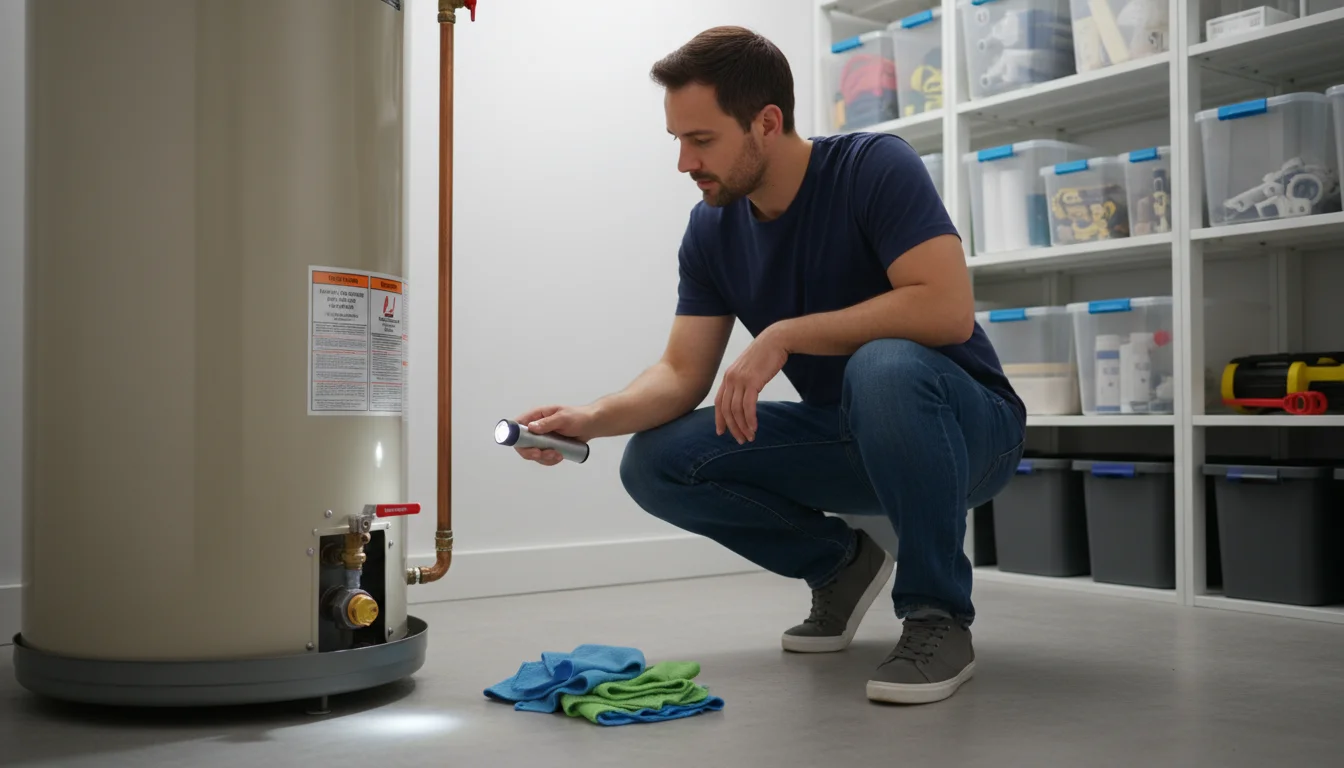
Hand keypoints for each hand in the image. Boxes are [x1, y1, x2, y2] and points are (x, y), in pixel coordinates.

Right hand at [513, 404, 597, 466]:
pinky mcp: (548, 447)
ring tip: (558, 454)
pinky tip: (560, 456)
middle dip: (532, 453)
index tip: (529, 446)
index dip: (516, 438)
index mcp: (536, 416)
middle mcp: (535, 428)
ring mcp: (541, 439)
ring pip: (533, 454)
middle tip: (543, 454)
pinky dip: (550, 460)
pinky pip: (543, 458)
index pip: (517, 426)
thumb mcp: (563, 418)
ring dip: (544, 458)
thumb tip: (531, 427)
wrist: (591, 425)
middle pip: (522, 444)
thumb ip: (547, 423)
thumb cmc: (578, 417)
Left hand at [715, 325, 789, 443]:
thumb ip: (743, 381)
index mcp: (728, 376)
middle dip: (732, 428)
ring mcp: (740, 380)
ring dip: (743, 426)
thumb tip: (743, 396)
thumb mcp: (749, 369)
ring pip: (736, 410)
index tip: (721, 432)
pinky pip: (748, 406)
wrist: (776, 340)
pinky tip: (754, 428)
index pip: (718, 402)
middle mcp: (730, 379)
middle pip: (726, 410)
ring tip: (750, 437)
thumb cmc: (765, 355)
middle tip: (741, 440)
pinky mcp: (752, 381)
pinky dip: (750, 419)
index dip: (719, 419)